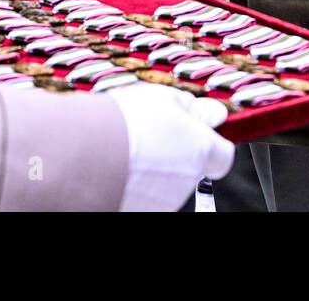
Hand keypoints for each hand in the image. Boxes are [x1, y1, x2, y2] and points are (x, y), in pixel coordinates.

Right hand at [108, 83, 234, 210]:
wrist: (85, 153)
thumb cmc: (125, 123)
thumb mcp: (164, 97)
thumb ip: (194, 108)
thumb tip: (217, 113)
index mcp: (200, 151)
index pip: (223, 156)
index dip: (209, 143)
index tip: (194, 132)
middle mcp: (187, 182)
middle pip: (190, 168)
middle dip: (174, 154)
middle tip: (149, 135)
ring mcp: (162, 201)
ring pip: (164, 184)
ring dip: (151, 170)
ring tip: (125, 149)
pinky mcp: (138, 212)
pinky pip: (141, 196)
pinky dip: (132, 185)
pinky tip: (116, 167)